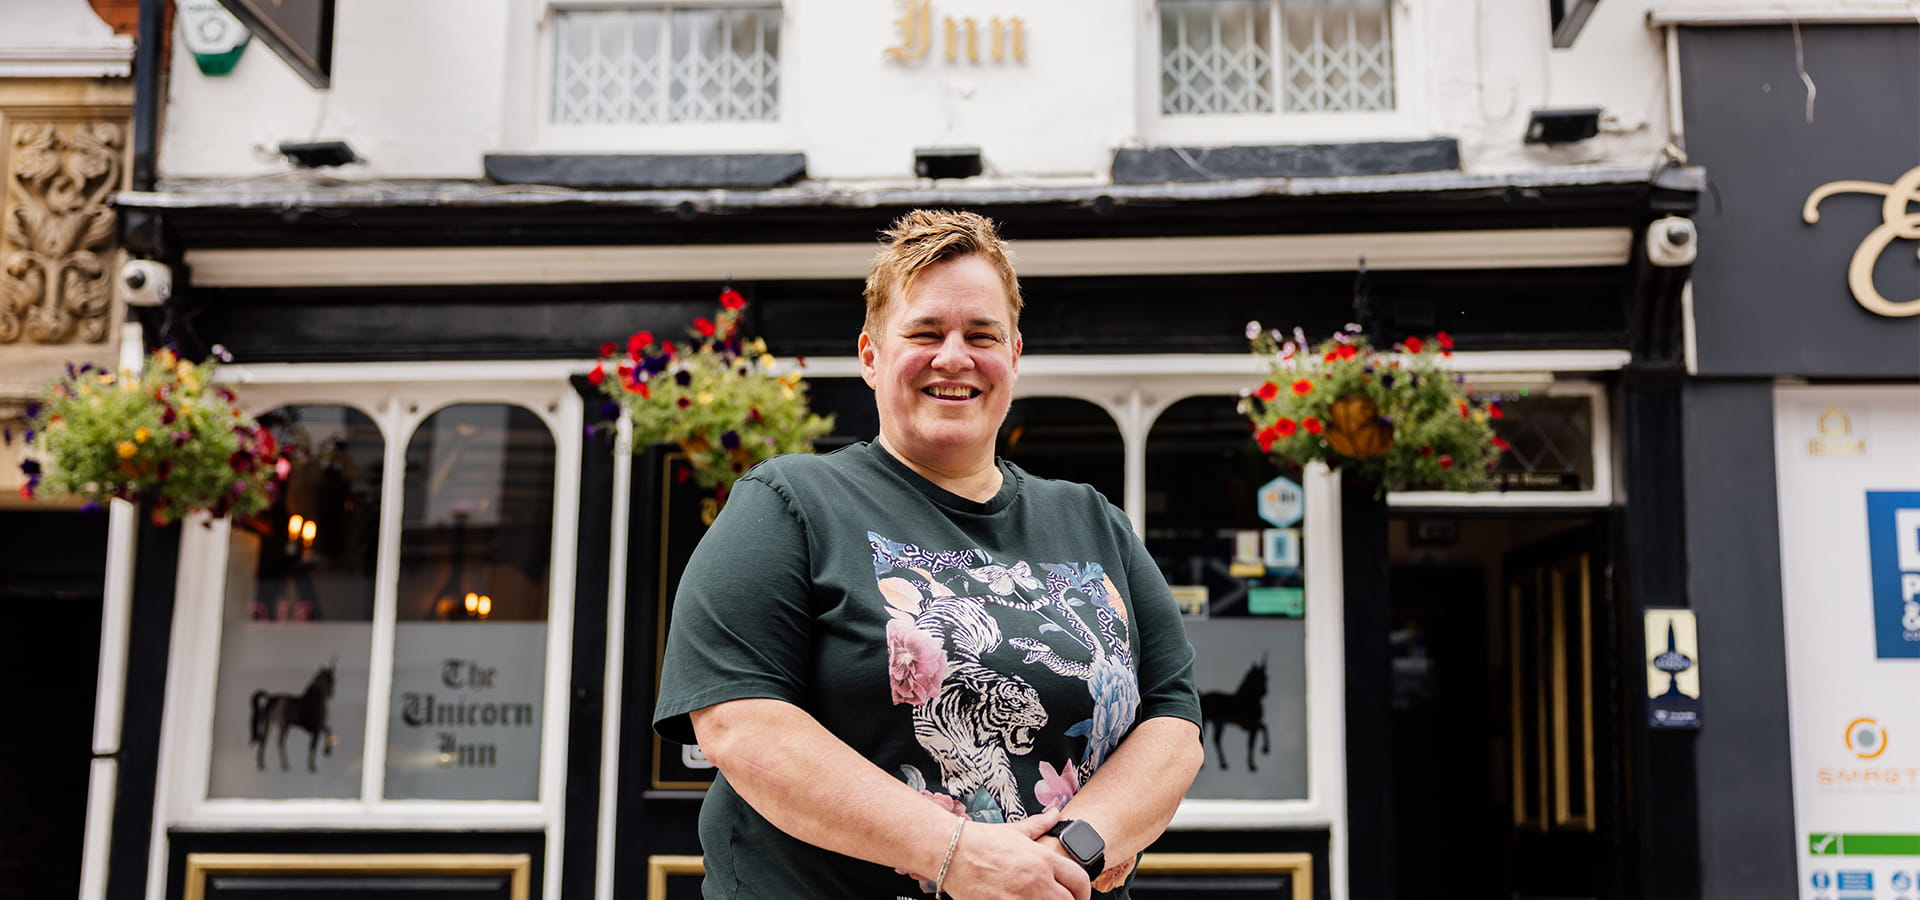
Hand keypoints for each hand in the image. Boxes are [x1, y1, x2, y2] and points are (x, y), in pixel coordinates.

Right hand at [943, 807, 1090, 899]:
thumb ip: (1040, 824)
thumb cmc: (981, 841)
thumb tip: (1055, 814)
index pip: (1079, 879)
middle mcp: (1038, 881)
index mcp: (1044, 859)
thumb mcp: (1015, 830)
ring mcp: (1022, 899)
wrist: (952, 853)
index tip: (1079, 896)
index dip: (1084, 891)